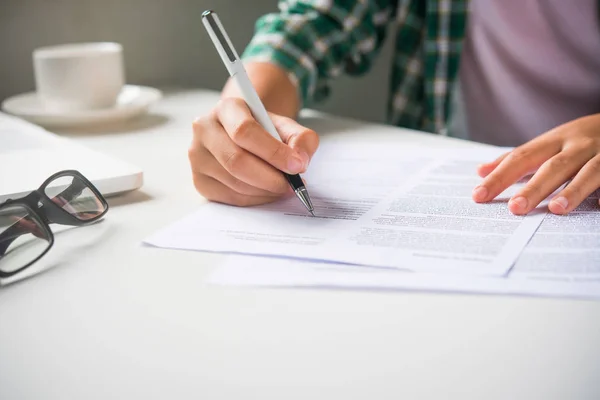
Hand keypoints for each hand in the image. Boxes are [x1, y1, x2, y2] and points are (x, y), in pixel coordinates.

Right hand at [189, 97, 318, 205]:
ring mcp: (197, 156)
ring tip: (282, 187)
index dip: (273, 152)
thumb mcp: (287, 127)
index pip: (244, 131)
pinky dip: (255, 199)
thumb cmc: (265, 132)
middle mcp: (204, 129)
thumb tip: (299, 161)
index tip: (297, 166)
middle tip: (292, 184)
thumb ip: (301, 139)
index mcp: (226, 108)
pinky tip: (266, 192)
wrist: (244, 138)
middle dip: (270, 178)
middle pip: (236, 161)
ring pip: (234, 183)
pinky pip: (230, 197)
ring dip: (265, 191)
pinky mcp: (199, 180)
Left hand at [472, 114, 599, 214]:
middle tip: (514, 208)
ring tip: (556, 208)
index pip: (522, 157)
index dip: (500, 176)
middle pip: (553, 166)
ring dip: (573, 190)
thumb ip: (517, 158)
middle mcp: (578, 145)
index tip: (479, 195)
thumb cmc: (581, 137)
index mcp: (554, 140)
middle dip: (534, 187)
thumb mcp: (549, 142)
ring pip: (590, 172)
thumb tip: (480, 171)